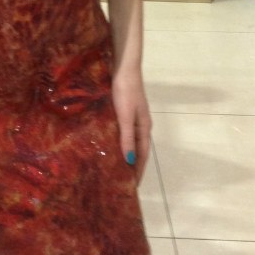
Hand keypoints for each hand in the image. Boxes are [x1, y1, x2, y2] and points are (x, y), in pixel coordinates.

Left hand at [111, 68, 151, 184]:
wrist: (125, 69)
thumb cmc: (126, 92)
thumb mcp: (126, 116)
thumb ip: (127, 137)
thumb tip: (129, 160)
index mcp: (144, 128)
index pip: (142, 155)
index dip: (139, 170)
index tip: (133, 186)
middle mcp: (141, 125)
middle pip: (138, 150)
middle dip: (133, 165)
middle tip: (123, 181)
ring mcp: (134, 117)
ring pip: (130, 141)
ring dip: (126, 154)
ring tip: (116, 167)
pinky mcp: (125, 110)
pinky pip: (124, 132)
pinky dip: (120, 141)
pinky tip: (110, 144)